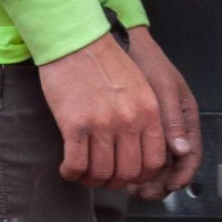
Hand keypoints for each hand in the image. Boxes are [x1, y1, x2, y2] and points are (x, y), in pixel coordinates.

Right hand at [37, 32, 168, 189]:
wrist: (77, 40)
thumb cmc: (106, 61)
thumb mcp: (140, 86)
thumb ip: (147, 118)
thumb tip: (151, 152)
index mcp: (149, 111)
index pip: (154, 162)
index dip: (139, 176)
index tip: (127, 174)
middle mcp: (129, 120)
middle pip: (128, 173)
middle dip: (114, 182)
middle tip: (103, 176)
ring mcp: (102, 124)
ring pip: (101, 174)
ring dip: (91, 180)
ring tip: (84, 172)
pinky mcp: (74, 124)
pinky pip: (76, 165)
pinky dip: (71, 173)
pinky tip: (68, 167)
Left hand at [123, 26, 202, 198]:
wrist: (125, 47)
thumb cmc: (147, 62)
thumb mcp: (162, 89)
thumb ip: (172, 119)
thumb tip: (182, 150)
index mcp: (186, 118)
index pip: (192, 155)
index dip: (183, 174)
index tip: (169, 186)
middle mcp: (174, 128)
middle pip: (174, 166)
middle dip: (160, 183)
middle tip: (141, 192)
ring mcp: (157, 130)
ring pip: (157, 165)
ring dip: (146, 179)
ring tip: (128, 186)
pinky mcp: (138, 130)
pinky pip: (140, 156)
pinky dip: (133, 167)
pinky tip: (120, 170)